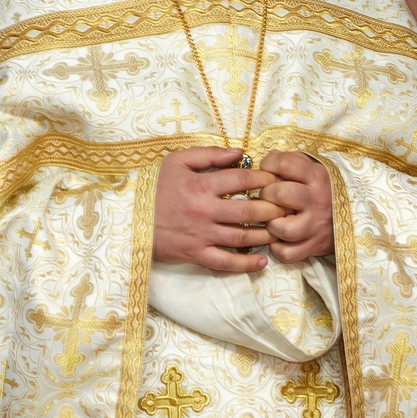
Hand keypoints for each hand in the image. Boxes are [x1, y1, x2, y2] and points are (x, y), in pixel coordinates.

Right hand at [153, 147, 283, 272]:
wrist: (128, 218)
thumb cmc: (154, 186)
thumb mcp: (177, 161)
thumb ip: (209, 155)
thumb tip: (239, 153)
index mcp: (202, 185)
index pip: (242, 180)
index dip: (264, 178)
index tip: (277, 179)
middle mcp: (205, 211)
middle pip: (248, 211)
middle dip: (273, 208)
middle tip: (288, 207)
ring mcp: (202, 235)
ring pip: (242, 237)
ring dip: (265, 234)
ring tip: (281, 230)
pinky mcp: (195, 254)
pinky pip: (224, 262)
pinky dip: (245, 264)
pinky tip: (262, 262)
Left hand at [258, 151, 334, 263]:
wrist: (353, 217)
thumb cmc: (326, 190)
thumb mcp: (315, 170)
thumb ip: (292, 163)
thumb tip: (268, 159)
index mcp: (317, 176)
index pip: (285, 163)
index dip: (269, 165)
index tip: (268, 170)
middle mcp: (317, 200)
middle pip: (279, 193)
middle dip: (267, 194)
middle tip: (269, 197)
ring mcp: (315, 225)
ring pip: (282, 228)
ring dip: (271, 224)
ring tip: (274, 219)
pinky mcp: (314, 246)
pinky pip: (287, 252)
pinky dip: (278, 248)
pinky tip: (279, 238)